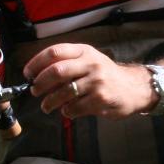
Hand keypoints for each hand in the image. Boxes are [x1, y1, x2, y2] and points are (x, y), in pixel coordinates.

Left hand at [23, 42, 154, 118]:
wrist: (135, 87)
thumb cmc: (106, 75)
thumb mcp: (89, 61)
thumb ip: (67, 64)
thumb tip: (38, 76)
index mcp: (84, 51)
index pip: (54, 52)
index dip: (36, 63)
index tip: (28, 74)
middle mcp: (91, 63)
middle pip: (56, 71)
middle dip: (40, 84)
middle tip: (34, 92)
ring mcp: (97, 81)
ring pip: (64, 92)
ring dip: (50, 102)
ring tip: (47, 106)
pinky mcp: (101, 99)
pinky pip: (75, 107)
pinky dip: (67, 111)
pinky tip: (68, 111)